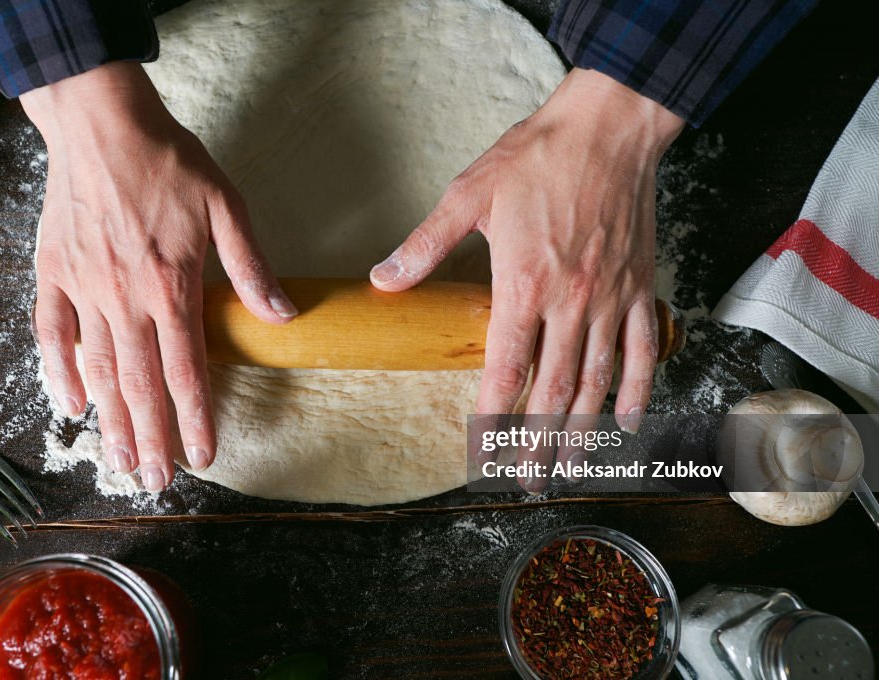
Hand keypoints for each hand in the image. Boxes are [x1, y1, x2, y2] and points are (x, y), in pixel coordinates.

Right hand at [22, 63, 295, 491]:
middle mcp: (126, 299)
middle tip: (155, 481)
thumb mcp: (226, 206)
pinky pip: (52, 333)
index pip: (187, 371)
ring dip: (110, 421)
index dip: (195, 419)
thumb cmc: (170, 162)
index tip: (203, 456)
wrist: (103, 123)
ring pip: (99, 369)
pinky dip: (59, 371)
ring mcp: (85, 289)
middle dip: (151, 438)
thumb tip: (283, 315)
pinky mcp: (54, 273)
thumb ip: (251, 266)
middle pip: (141, 384)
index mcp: (172, 287)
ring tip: (117, 463)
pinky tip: (71, 405)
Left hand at [371, 68, 682, 468]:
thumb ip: (425, 245)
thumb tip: (383, 280)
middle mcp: (570, 302)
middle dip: (536, 445)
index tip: (483, 457)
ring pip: (596, 381)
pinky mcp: (640, 286)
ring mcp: (610, 298)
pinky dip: (634, 390)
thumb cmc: (538, 157)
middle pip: (553, 391)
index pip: (505, 372)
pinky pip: (641, 350)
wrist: (608, 126)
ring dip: (582, 432)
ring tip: (568, 470)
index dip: (492, 422)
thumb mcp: (469, 195)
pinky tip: (625, 423)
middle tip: (526, 484)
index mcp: (523, 285)